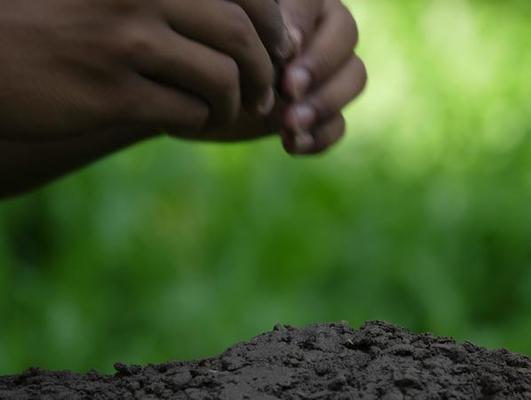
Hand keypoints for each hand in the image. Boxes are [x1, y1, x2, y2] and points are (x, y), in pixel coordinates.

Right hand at [0, 0, 292, 140]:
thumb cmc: (60, 17)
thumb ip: (177, 3)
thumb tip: (250, 23)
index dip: (274, 23)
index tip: (282, 47)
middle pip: (240, 36)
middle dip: (266, 71)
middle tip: (266, 91)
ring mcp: (125, 44)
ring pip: (221, 79)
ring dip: (235, 103)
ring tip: (227, 110)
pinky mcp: (110, 94)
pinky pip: (185, 111)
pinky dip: (199, 120)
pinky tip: (188, 117)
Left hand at [187, 0, 365, 154]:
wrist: (185, 92)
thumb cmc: (197, 47)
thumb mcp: (220, 29)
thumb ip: (250, 25)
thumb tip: (290, 42)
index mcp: (298, 2)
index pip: (318, 4)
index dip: (304, 28)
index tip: (282, 52)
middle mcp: (318, 31)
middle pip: (347, 38)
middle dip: (319, 67)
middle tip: (289, 90)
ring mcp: (325, 73)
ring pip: (354, 77)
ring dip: (325, 102)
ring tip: (290, 123)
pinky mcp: (319, 112)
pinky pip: (340, 123)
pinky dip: (320, 136)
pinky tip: (292, 145)